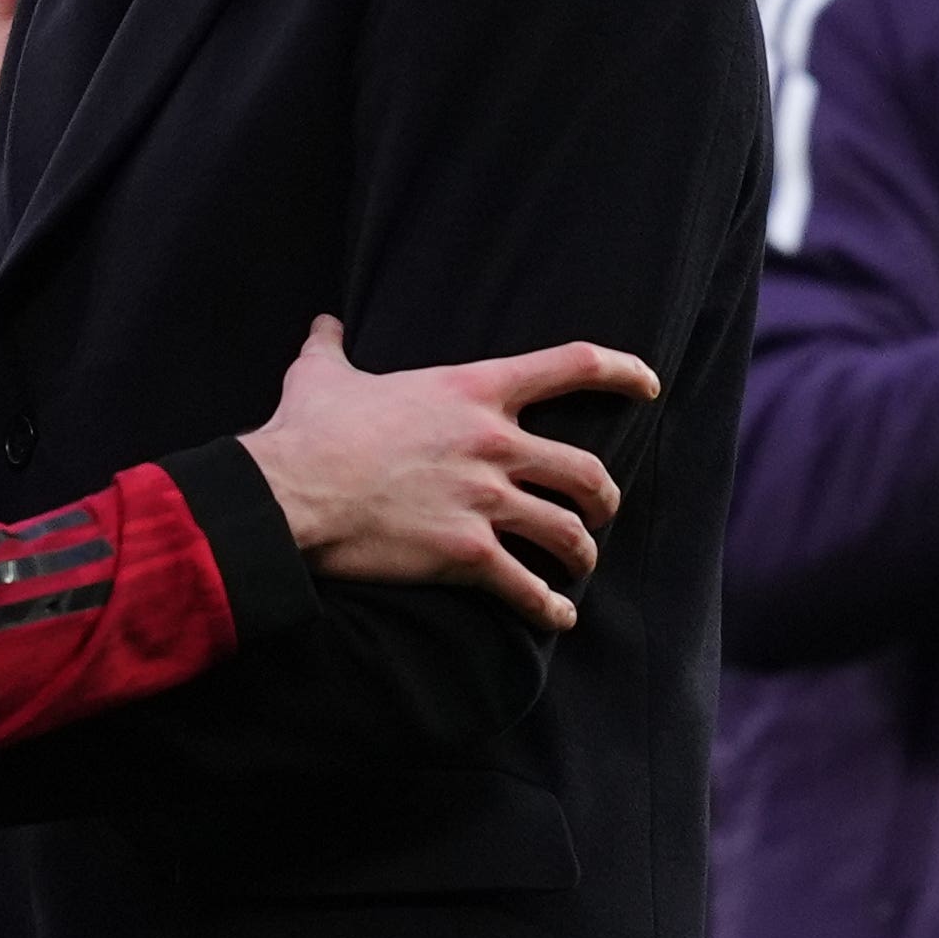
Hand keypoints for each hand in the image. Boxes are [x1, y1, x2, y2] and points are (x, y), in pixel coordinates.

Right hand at [241, 316, 657, 631]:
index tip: (647, 384)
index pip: (569, 365)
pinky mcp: (468, 554)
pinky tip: (556, 616)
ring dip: (581, 552)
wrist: (291, 491)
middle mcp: (493, 442)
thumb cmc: (308, 430)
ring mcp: (485, 500)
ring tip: (578, 565)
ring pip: (568, 531)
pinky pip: (528, 587)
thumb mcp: (321, 375)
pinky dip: (548, 606)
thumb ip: (331, 346)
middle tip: (600, 509)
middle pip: (586, 470)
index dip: (620, 371)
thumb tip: (323, 322)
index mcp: (470, 389)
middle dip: (604, 497)